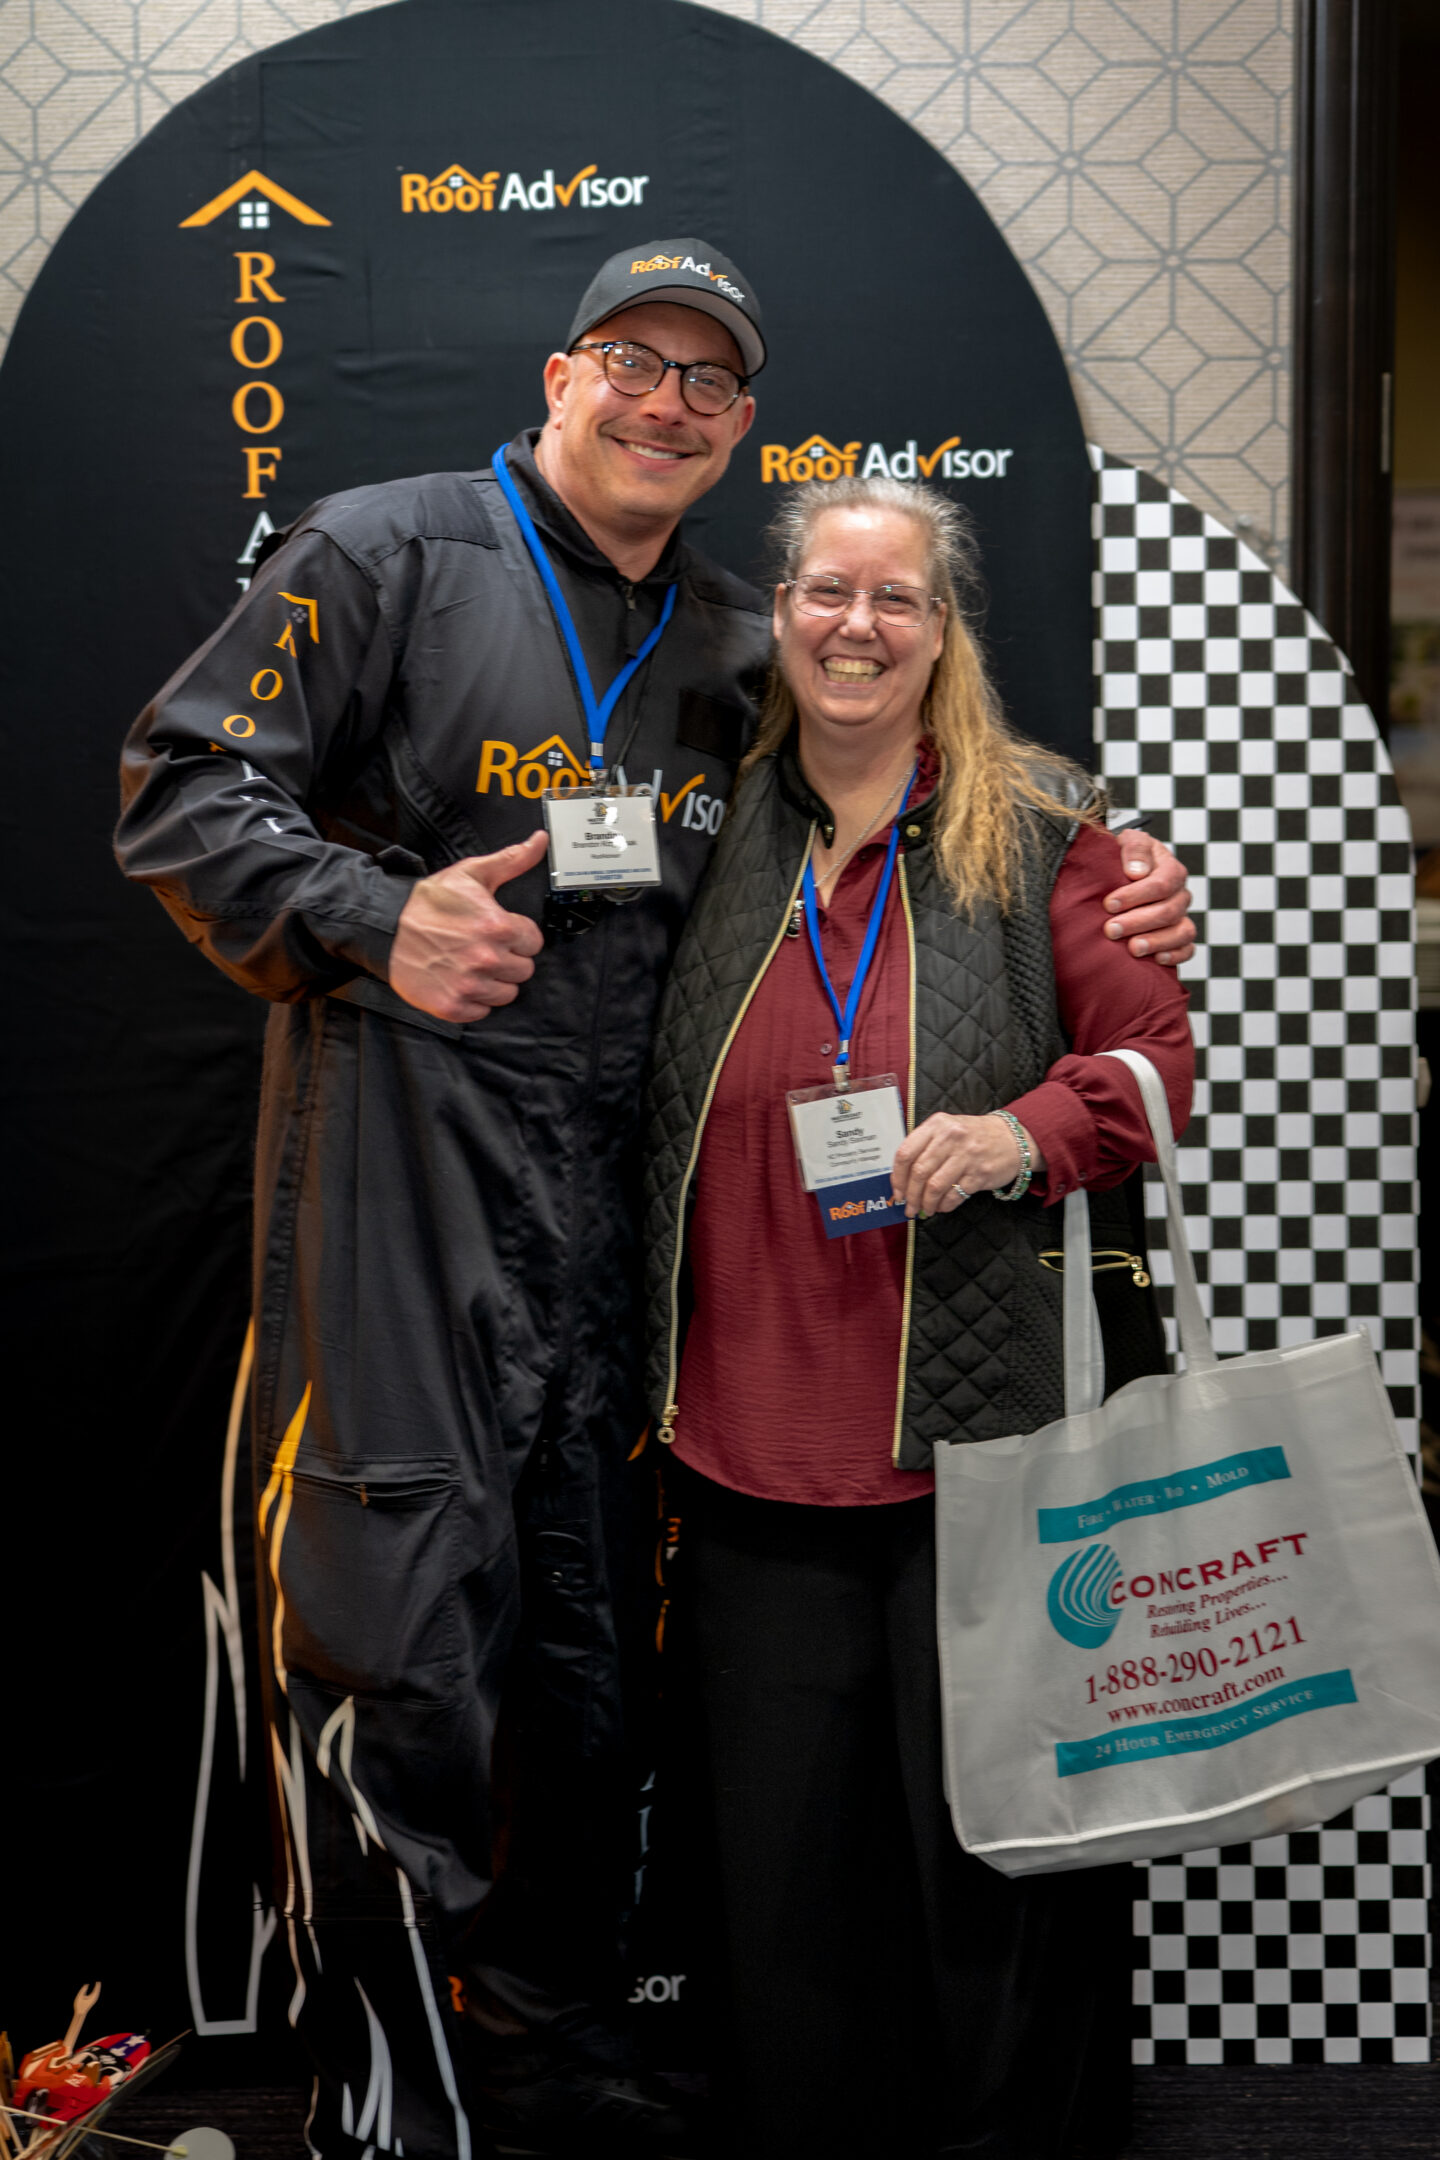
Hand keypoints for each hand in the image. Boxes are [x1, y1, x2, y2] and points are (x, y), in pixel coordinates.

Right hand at [390, 830, 547, 1021]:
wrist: (384, 926)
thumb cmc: (427, 902)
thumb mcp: (471, 873)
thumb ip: (512, 860)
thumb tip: (539, 841)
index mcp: (497, 927)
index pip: (533, 943)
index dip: (518, 936)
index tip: (500, 932)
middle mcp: (486, 958)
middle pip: (523, 970)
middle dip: (508, 959)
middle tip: (483, 948)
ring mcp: (469, 985)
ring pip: (506, 994)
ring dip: (494, 981)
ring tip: (471, 964)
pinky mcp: (452, 1006)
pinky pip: (482, 1012)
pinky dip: (473, 1000)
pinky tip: (459, 980)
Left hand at [890, 1112, 1042, 1218]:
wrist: (1013, 1138)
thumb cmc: (974, 1136)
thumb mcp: (947, 1129)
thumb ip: (925, 1146)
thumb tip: (902, 1179)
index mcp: (937, 1125)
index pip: (906, 1153)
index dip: (897, 1177)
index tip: (897, 1192)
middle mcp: (951, 1137)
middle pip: (919, 1173)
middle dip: (910, 1195)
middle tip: (908, 1207)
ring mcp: (967, 1156)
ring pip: (934, 1187)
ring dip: (926, 1203)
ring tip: (925, 1209)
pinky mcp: (980, 1174)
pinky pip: (954, 1195)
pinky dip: (944, 1205)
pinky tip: (941, 1206)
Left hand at [1102, 829, 1194, 965]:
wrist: (1119, 873)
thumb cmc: (1121, 858)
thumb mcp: (1125, 841)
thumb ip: (1134, 848)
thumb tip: (1137, 871)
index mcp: (1170, 868)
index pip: (1162, 883)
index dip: (1136, 895)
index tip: (1110, 904)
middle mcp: (1179, 892)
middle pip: (1170, 910)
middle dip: (1138, 921)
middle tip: (1111, 930)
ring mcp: (1181, 915)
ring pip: (1182, 931)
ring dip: (1157, 941)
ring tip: (1132, 948)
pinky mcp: (1179, 936)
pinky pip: (1187, 948)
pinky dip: (1175, 955)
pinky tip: (1156, 959)